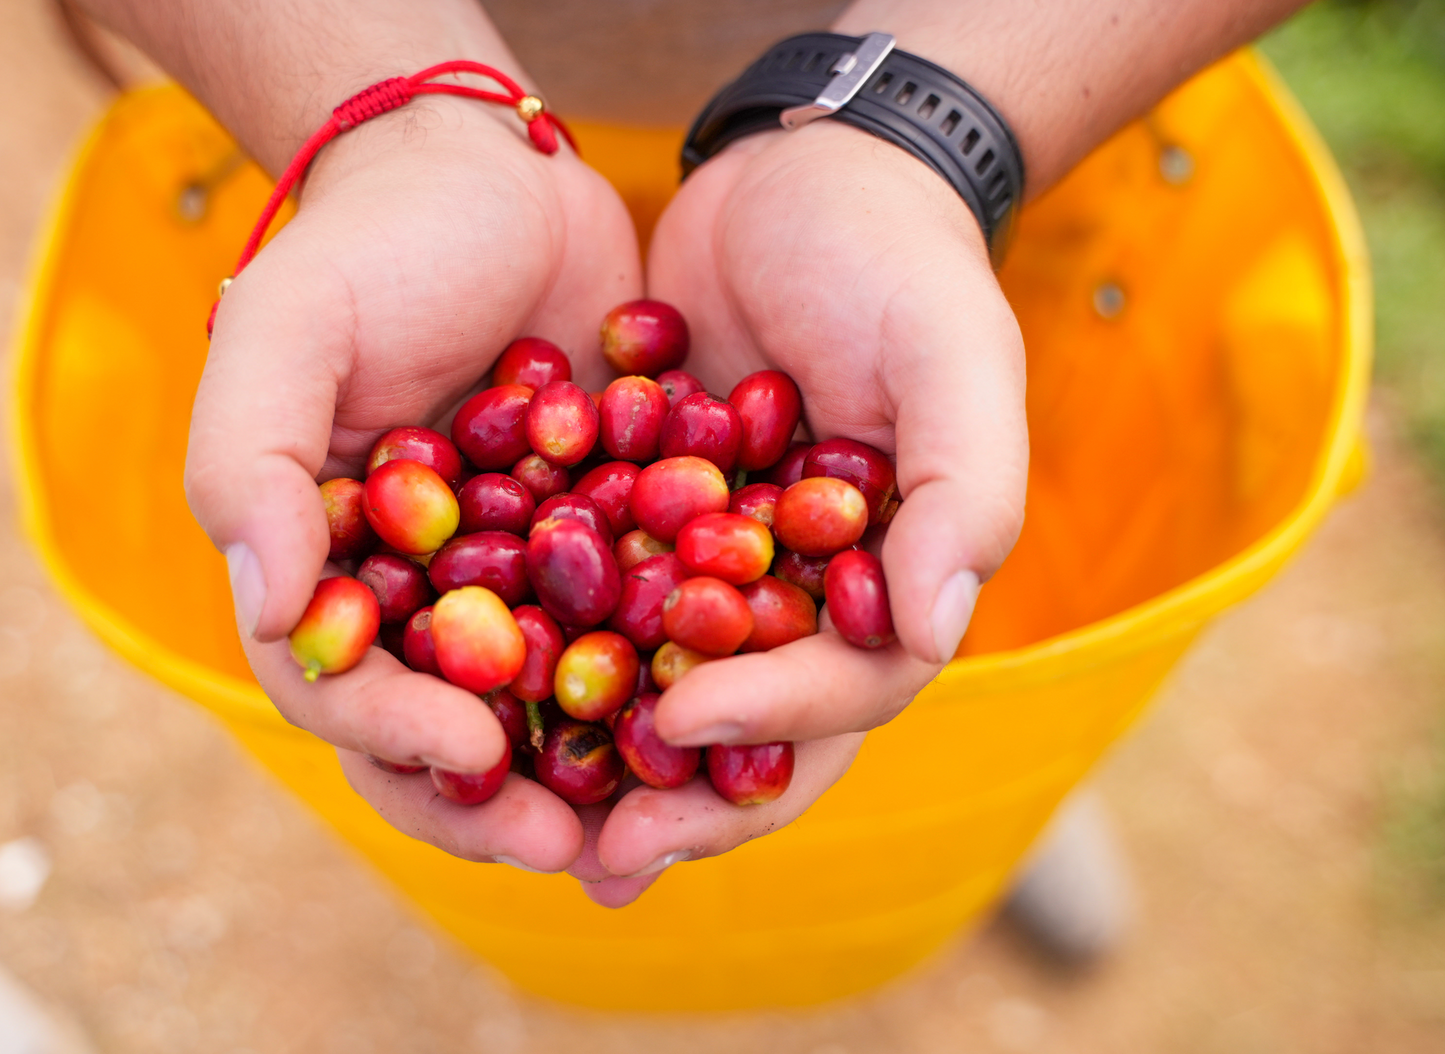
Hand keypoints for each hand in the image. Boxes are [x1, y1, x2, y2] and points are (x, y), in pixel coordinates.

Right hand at [186, 97, 642, 872]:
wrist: (493, 176)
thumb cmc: (372, 247)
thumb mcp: (286, 331)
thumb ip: (251, 466)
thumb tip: (272, 607)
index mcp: (337, 576)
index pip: (349, 693)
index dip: (401, 738)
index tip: (472, 750)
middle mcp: (432, 599)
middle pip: (456, 733)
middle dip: (505, 799)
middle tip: (571, 845)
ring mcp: (528, 582)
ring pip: (561, 710)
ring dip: (602, 776)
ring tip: (657, 825)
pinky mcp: (616, 547)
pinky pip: (648, 632)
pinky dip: (681, 682)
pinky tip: (732, 723)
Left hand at [579, 120, 1027, 904]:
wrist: (803, 173)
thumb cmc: (897, 262)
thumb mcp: (954, 356)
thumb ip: (963, 492)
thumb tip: (934, 629)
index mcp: (885, 582)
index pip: (843, 690)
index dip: (767, 720)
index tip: (676, 723)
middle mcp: (801, 596)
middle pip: (751, 728)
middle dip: (682, 797)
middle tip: (601, 855)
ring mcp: (719, 567)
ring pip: (663, 690)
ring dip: (603, 763)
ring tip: (529, 820)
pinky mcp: (643, 524)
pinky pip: (594, 607)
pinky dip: (544, 655)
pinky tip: (475, 696)